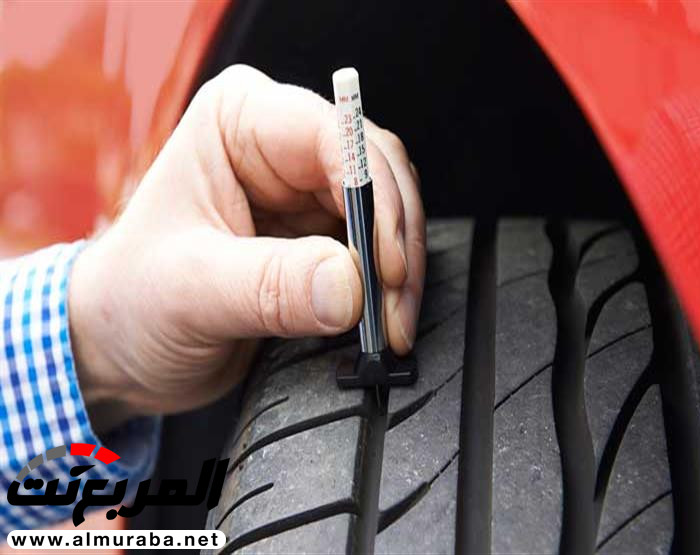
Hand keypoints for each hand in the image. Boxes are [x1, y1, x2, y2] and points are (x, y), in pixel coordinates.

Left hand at [68, 65, 425, 422]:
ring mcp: (306, 192)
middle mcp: (279, 148)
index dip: (372, 199)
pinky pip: (378, 249)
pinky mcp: (322, 236)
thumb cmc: (132, 301)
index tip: (384, 266)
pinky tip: (381, 319)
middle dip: (393, 241)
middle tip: (391, 306)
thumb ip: (270, 287)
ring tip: (388, 322)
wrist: (125, 346)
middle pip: (376, 172)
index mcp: (238, 123)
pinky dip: (388, 287)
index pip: (335, 136)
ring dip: (399, 269)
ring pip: (388, 211)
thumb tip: (349, 286)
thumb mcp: (191, 292)